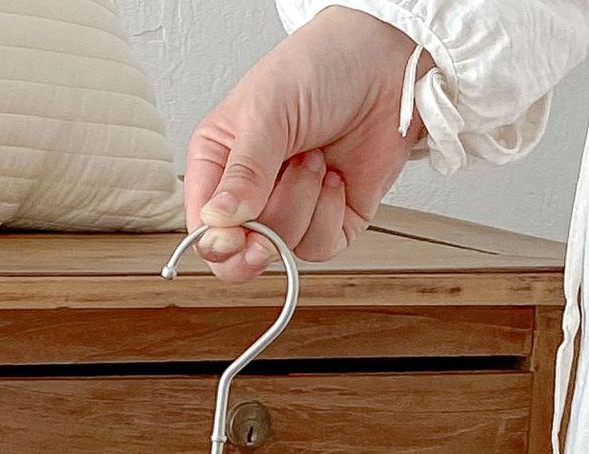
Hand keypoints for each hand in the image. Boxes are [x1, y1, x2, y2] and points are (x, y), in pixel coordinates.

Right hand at [184, 10, 427, 281]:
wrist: (384, 63)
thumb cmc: (318, 68)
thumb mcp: (267, 111)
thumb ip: (243, 170)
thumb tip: (218, 219)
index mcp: (219, 164)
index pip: (203, 228)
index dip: (216, 245)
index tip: (234, 237)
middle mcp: (252, 192)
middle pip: (238, 255)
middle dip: (258, 241)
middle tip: (266, 230)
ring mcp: (292, 209)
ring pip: (283, 248)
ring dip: (301, 203)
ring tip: (313, 157)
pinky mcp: (331, 220)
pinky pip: (319, 245)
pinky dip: (328, 213)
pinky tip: (334, 175)